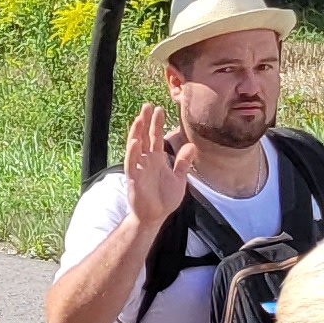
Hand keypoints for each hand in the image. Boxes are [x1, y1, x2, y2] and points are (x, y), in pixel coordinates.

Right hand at [120, 99, 188, 238]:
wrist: (155, 217)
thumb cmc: (165, 199)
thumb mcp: (179, 179)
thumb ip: (183, 162)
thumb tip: (192, 145)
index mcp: (156, 159)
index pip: (155, 137)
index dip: (156, 123)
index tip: (159, 109)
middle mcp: (146, 161)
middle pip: (144, 137)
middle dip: (145, 122)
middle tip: (147, 106)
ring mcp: (138, 169)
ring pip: (135, 147)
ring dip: (136, 133)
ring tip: (139, 118)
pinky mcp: (134, 180)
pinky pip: (131, 164)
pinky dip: (132, 153)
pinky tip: (134, 142)